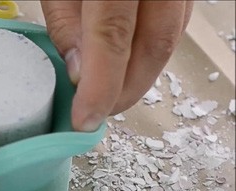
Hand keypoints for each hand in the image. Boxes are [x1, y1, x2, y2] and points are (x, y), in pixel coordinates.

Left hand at [41, 1, 192, 130]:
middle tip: (96, 113)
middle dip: (124, 90)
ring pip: (169, 39)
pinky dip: (148, 53)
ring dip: (139, 75)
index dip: (100, 85)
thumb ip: (66, 23)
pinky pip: (173, 26)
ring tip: (109, 95)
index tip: (85, 118)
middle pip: (153, 45)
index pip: (113, 37)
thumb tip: (78, 72)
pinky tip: (127, 66)